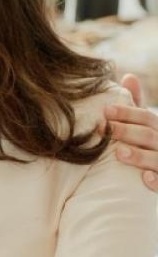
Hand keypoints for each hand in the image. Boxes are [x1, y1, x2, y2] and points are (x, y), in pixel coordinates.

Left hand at [109, 74, 157, 192]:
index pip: (146, 118)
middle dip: (127, 131)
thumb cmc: (148, 146)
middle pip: (150, 136)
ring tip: (119, 153)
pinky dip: (157, 180)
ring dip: (139, 156)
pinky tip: (144, 178)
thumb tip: (129, 76)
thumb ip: (136, 106)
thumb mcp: (145, 125)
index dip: (127, 113)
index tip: (105, 111)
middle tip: (105, 129)